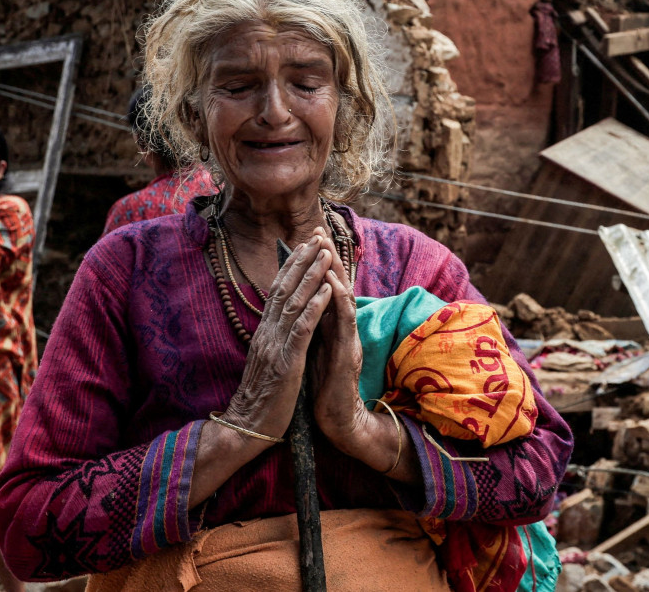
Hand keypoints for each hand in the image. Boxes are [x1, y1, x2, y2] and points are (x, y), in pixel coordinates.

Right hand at [222, 236, 334, 443]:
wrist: (248, 427)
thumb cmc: (262, 397)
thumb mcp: (267, 360)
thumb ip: (275, 337)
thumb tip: (282, 318)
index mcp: (264, 332)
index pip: (278, 290)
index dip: (292, 265)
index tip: (305, 245)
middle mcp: (267, 333)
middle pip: (285, 289)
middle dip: (303, 261)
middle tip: (317, 237)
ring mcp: (276, 346)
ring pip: (294, 303)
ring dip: (312, 276)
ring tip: (326, 255)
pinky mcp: (286, 363)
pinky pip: (302, 330)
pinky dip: (315, 308)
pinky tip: (326, 291)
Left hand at [310, 232, 370, 450]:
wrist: (335, 418)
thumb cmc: (323, 385)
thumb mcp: (313, 348)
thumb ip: (312, 326)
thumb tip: (302, 305)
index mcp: (329, 326)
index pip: (324, 289)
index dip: (316, 264)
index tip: (307, 240)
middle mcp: (341, 328)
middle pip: (335, 286)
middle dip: (327, 258)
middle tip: (318, 231)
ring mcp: (346, 338)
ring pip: (343, 297)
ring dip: (335, 271)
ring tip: (325, 248)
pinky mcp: (347, 353)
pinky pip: (344, 321)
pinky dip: (337, 299)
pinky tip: (331, 282)